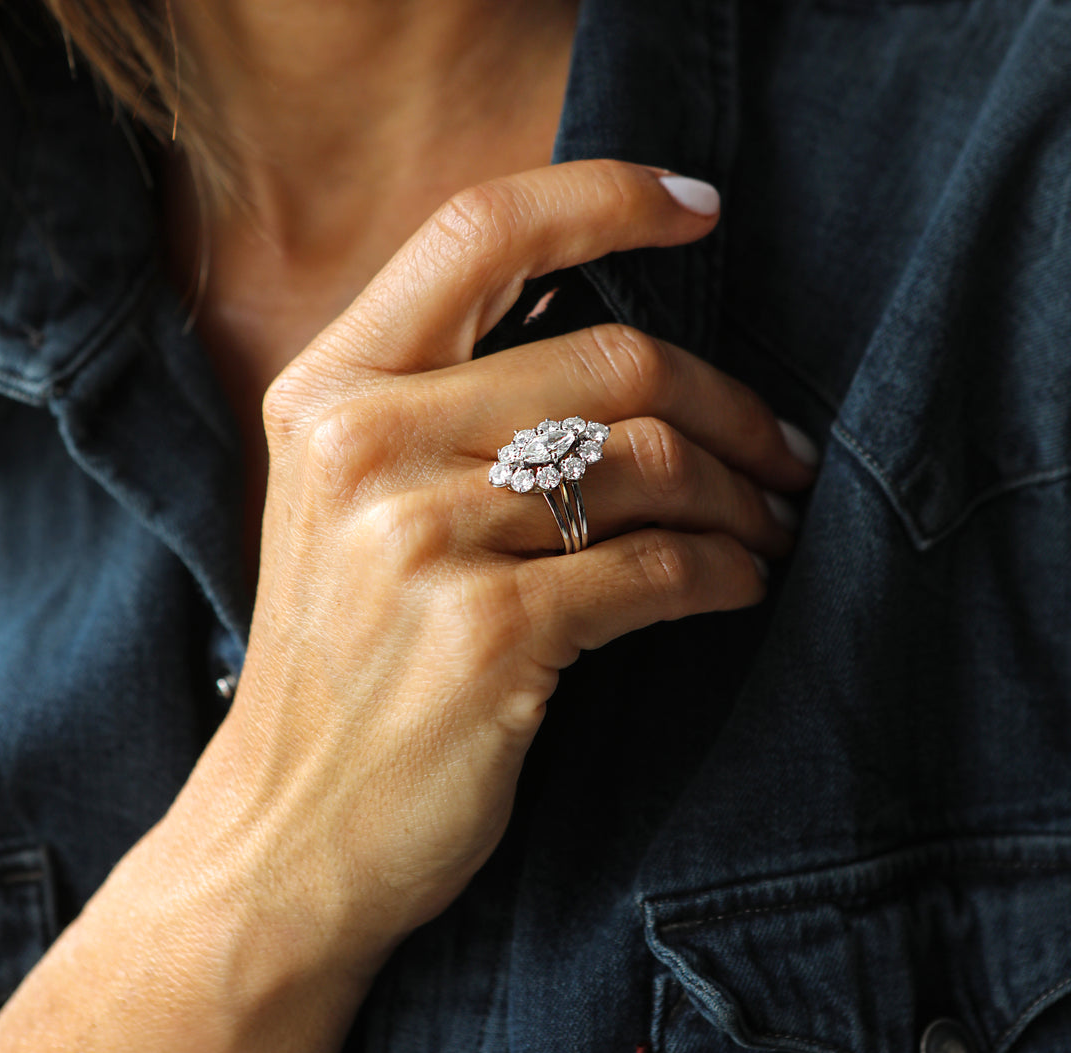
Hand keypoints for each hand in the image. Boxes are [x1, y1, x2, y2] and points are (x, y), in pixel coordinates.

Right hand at [0, 160, 816, 1052]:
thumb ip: (450, 414)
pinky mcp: (492, 633)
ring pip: (652, 460)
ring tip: (773, 523)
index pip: (478, 231)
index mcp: (330, 390)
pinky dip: (727, 570)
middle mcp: (366, 444)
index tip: (700, 208)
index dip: (602, 199)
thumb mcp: (350, 510)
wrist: (287, 832)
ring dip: (744, 495)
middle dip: (732, 402)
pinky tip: (743, 583)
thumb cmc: (341, 665)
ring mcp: (424, 538)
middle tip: (784, 449)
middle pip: (610, 357)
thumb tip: (628, 361)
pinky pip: (659, 566)